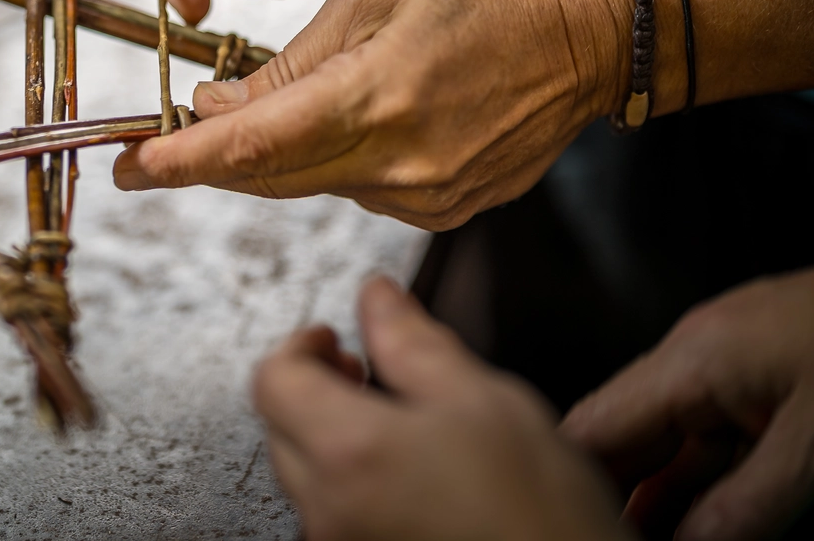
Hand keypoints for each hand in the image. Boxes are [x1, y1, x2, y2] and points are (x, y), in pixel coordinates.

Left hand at [114, 0, 633, 229]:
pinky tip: (347, 120)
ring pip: (314, 185)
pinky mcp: (449, 208)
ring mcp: (429, 196)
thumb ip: (292, 62)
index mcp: (376, 97)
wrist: (591, 31)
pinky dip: (332, 160)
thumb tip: (221, 107)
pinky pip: (361, 190)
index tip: (127, 167)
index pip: (251, 148)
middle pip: (271, 180)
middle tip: (158, 148)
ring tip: (270, 107)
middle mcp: (400, 164)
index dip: (179, 164)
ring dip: (276, 154)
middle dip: (210, 163)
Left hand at [254, 276, 628, 540]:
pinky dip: (357, 484)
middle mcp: (329, 506)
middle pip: (282, 427)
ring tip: (396, 426)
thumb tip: (379, 298)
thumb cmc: (540, 514)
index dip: (301, 344)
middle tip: (361, 371)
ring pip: (308, 476)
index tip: (332, 335)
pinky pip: (336, 514)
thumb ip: (415, 340)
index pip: (273, 378)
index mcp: (349, 449)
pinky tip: (412, 478)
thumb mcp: (486, 400)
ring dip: (334, 438)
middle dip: (315, 387)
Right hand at [562, 225, 813, 540]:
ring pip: (667, 444)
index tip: (569, 523)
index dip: (572, 481)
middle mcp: (694, 359)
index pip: (591, 426)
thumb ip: (747, 509)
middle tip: (603, 537)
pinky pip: (710, 439)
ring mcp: (728, 369)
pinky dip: (699, 484)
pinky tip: (695, 524)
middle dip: (610, 495)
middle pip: (622, 436)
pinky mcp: (761, 383)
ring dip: (656, 498)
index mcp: (691, 362)